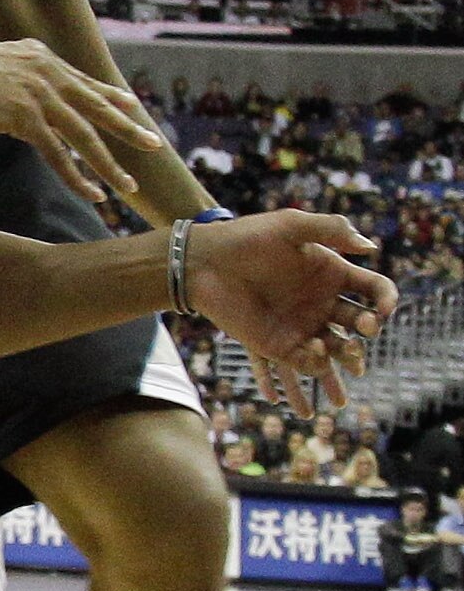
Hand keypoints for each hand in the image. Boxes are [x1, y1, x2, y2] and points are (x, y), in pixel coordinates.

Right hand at [0, 38, 164, 202]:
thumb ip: (18, 74)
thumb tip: (22, 94)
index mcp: (42, 57)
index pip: (85, 81)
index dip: (113, 96)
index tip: (135, 107)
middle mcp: (48, 73)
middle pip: (97, 107)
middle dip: (129, 128)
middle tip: (154, 144)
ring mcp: (39, 95)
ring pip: (85, 136)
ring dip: (109, 164)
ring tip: (128, 184)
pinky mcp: (23, 117)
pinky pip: (58, 154)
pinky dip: (77, 177)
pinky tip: (92, 193)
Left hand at [186, 212, 395, 408]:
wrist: (204, 262)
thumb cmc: (247, 238)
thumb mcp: (291, 225)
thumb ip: (331, 230)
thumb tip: (371, 246)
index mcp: (333, 273)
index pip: (374, 290)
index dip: (386, 299)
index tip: (383, 308)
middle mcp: (323, 302)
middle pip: (363, 323)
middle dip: (370, 329)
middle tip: (365, 328)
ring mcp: (303, 326)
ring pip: (340, 349)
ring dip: (349, 355)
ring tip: (349, 354)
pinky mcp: (280, 346)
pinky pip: (307, 363)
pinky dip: (317, 365)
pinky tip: (316, 354)